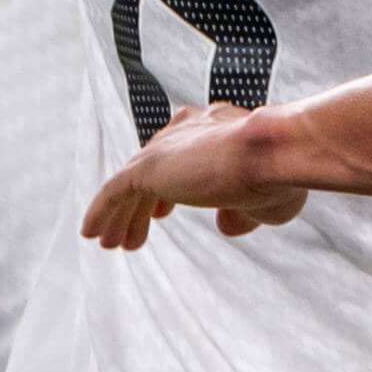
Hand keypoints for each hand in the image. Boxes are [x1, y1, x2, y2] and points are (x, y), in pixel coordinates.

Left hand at [84, 102, 308, 248]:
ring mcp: (167, 147)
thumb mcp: (263, 202)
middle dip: (143, 203)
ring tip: (115, 243)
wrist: (274, 155)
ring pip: (132, 182)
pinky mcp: (149, 165)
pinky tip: (91, 233)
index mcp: (218, 128)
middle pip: (154, 168)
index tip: (163, 210)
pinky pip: (114, 190)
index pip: (185, 154)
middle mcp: (189, 130)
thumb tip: (226, 226)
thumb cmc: (280, 175)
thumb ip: (241, 212)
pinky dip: (101, 211)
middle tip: (137, 231)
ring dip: (123, 215)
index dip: (171, 186)